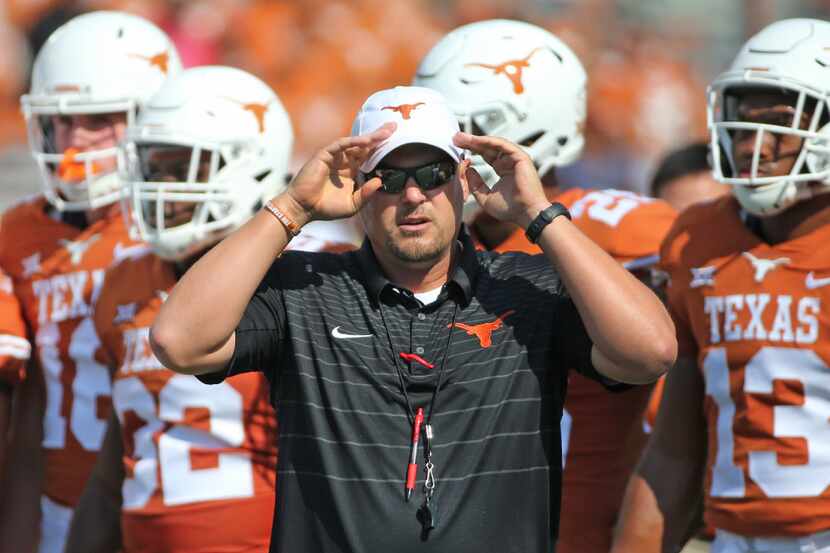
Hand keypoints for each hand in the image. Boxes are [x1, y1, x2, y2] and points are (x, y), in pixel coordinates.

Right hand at [275, 123, 395, 224]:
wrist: (304, 209)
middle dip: (379, 136)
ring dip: (369, 137)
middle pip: (364, 146)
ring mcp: (334, 157)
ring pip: (354, 143)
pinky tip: (366, 141)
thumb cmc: (326, 208)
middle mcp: (343, 162)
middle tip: (394, 126)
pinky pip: (340, 145)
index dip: (380, 149)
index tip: (396, 141)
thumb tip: (380, 181)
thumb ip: (366, 193)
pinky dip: (353, 141)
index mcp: (350, 171)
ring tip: (385, 132)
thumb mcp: (353, 204)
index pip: (368, 157)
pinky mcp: (324, 155)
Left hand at [453, 132, 549, 227]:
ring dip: (477, 140)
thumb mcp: (485, 196)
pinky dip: (489, 141)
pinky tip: (476, 140)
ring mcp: (515, 159)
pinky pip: (502, 145)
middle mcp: (509, 162)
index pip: (485, 155)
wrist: (526, 214)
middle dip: (471, 142)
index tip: (457, 148)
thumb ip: (475, 183)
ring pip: (494, 144)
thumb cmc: (510, 209)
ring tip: (461, 137)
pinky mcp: (520, 157)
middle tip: (456, 138)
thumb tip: (467, 170)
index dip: (472, 150)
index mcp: (503, 170)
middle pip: (488, 147)